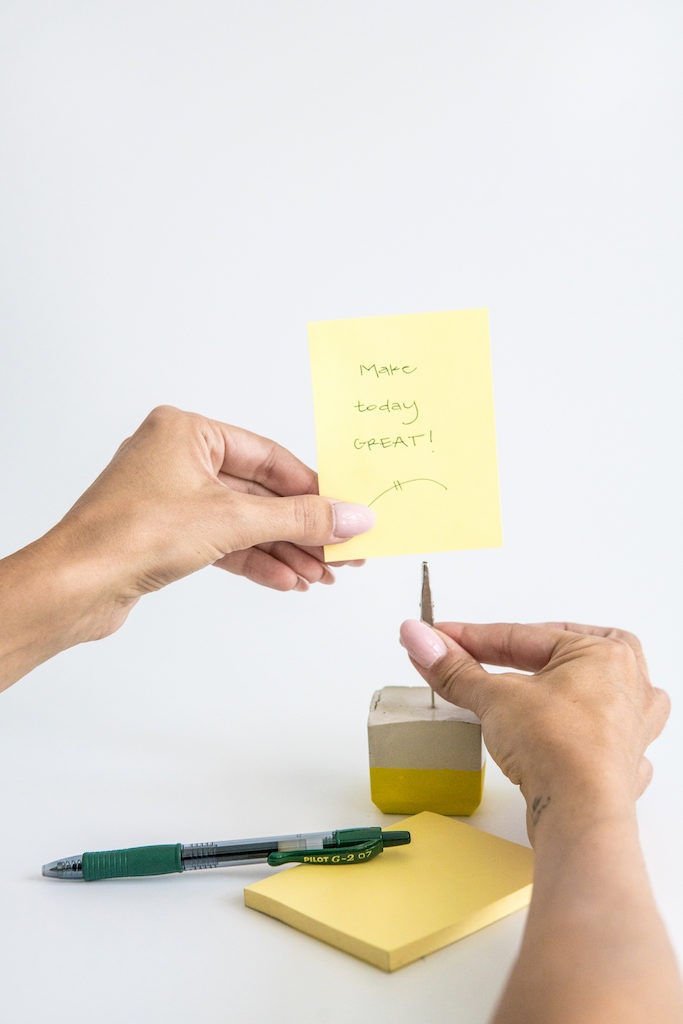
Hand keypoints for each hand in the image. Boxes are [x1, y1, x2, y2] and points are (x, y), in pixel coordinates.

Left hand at [52, 405, 373, 638]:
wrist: (74, 586)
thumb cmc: (130, 534)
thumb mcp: (232, 520)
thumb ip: (299, 519)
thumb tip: (352, 516)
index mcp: (187, 431)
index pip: (269, 456)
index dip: (313, 488)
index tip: (346, 511)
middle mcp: (177, 458)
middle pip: (260, 493)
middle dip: (301, 528)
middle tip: (341, 551)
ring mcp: (170, 498)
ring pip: (243, 522)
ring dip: (283, 550)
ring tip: (321, 575)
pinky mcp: (165, 535)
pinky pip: (223, 543)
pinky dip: (255, 561)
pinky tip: (286, 581)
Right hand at [399, 619, 669, 837]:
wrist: (582, 814)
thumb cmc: (558, 746)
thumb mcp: (494, 697)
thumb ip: (455, 669)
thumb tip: (419, 637)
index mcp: (605, 652)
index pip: (523, 637)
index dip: (472, 638)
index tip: (441, 638)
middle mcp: (628, 685)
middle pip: (560, 657)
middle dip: (519, 653)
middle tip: (476, 654)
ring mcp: (631, 727)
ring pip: (593, 692)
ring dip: (562, 685)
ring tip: (536, 681)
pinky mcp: (622, 766)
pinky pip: (601, 735)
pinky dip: (580, 731)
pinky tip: (568, 733)